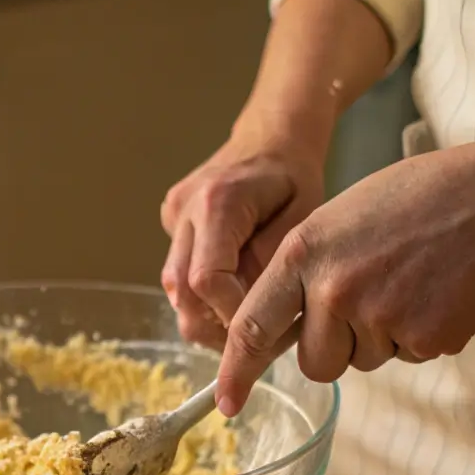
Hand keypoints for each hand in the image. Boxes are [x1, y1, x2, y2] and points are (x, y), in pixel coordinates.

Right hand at [160, 136, 324, 350]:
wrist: (271, 135)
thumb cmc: (295, 176)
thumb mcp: (303, 218)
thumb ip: (272, 263)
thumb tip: (248, 310)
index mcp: (218, 202)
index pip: (206, 280)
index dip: (231, 314)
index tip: (266, 326)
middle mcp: (184, 210)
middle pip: (181, 293)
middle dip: (215, 326)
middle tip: (256, 339)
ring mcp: (172, 218)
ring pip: (174, 291)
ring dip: (207, 315)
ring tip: (247, 317)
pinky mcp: (170, 225)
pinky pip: (179, 275)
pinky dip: (203, 295)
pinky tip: (234, 291)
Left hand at [214, 145, 474, 416]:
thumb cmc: (417, 200)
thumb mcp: (339, 218)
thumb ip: (305, 272)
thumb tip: (286, 330)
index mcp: (303, 254)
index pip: (252, 327)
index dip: (236, 372)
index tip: (226, 403)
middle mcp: (333, 290)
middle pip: (314, 364)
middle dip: (335, 349)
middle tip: (369, 303)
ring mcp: (379, 318)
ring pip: (361, 362)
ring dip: (380, 338)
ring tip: (409, 283)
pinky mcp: (423, 340)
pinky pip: (404, 358)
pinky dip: (419, 336)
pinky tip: (437, 294)